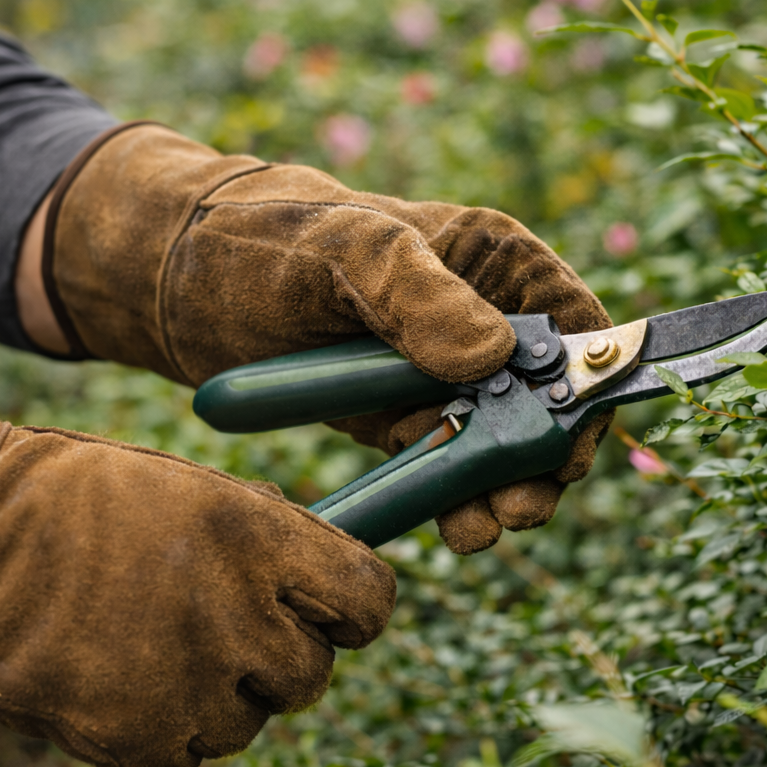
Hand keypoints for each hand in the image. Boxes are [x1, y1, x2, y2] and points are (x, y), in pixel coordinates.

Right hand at [0, 379, 395, 766]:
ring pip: (247, 723)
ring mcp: (184, 687)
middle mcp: (234, 616)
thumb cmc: (73, 501)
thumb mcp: (189, 488)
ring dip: (213, 694)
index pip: (369, 601)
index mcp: (256, 537)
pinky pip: (184, 755)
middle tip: (217, 626)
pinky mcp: (132, 743)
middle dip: (276, 655)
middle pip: (312, 674)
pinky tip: (112, 677)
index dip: (351, 607)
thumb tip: (335, 589)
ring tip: (142, 641)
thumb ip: (271, 540)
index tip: (328, 609)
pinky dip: (158, 730)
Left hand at [23, 122, 612, 552]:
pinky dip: (454, 499)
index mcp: (488, 260)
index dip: (589, 385)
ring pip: (499, 444)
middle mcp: (478, 318)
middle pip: (546, 400)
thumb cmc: (264, 239)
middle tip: (522, 504)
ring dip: (501, 490)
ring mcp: (441, 375)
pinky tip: (454, 527)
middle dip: (543, 458)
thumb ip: (416, 297)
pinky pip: (445, 466)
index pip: (575, 324)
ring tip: (485, 526)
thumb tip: (492, 358)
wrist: (177, 283)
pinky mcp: (401, 419)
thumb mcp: (342, 252)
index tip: (571, 441)